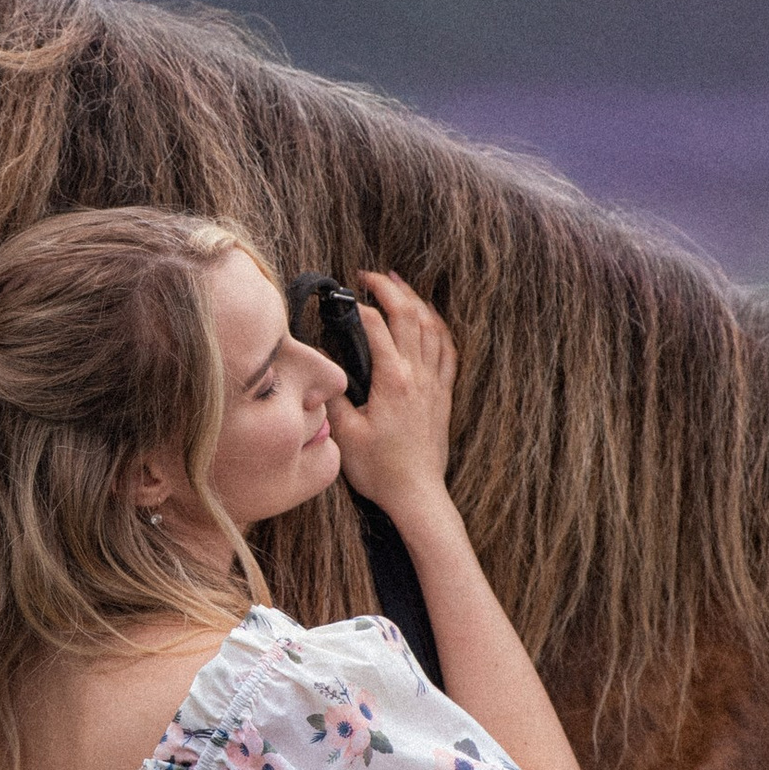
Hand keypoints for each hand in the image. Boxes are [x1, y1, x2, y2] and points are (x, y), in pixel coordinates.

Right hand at [330, 269, 455, 516]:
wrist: (416, 494)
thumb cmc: (380, 469)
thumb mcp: (344, 434)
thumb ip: (332, 395)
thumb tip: (320, 368)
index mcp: (393, 381)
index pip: (377, 327)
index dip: (359, 307)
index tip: (343, 298)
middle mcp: (418, 376)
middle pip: (410, 316)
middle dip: (390, 288)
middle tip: (370, 275)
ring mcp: (435, 384)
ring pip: (432, 327)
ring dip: (416, 301)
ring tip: (399, 285)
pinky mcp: (443, 396)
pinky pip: (447, 350)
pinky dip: (439, 328)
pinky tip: (430, 320)